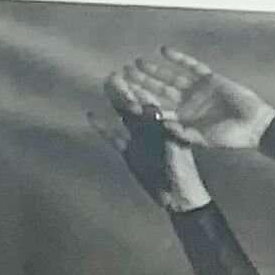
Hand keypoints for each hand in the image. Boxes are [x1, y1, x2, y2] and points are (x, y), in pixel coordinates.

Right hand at [95, 83, 205, 210]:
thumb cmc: (182, 174)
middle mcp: (153, 130)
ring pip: (125, 117)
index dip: (142, 91)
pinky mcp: (130, 152)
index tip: (132, 77)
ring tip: (104, 86)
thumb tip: (153, 110)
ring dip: (116, 103)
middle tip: (113, 75)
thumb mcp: (174, 152)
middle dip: (126, 91)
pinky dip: (103, 127)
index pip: (153, 105)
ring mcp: (140, 140)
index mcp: (167, 127)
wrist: (177, 198)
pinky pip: (114, 136)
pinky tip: (92, 115)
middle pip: (137, 107)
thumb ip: (163, 131)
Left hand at [112, 46, 274, 153]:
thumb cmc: (231, 137)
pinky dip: (179, 58)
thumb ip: (182, 132)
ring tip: (137, 63)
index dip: (140, 102)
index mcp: (183, 118)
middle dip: (141, 83)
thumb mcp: (204, 139)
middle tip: (122, 74)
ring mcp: (198, 90)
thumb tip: (160, 124)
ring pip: (171, 77)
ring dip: (155, 70)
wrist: (256, 126)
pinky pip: (191, 66)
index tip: (122, 97)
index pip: (157, 108)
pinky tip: (164, 50)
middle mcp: (187, 103)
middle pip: (159, 90)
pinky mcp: (210, 79)